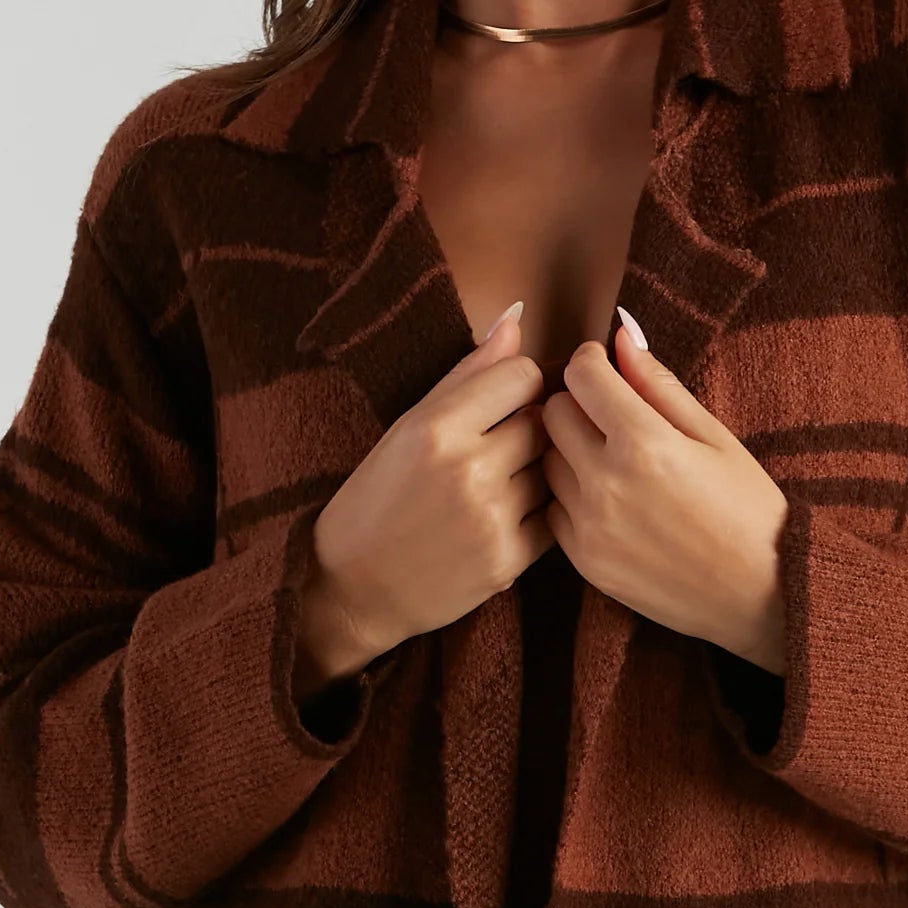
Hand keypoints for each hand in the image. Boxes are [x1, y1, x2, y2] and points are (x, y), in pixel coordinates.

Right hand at [294, 306, 552, 697]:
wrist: (354, 587)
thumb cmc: (377, 499)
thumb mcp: (407, 427)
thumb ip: (466, 375)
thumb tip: (515, 320)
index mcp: (436, 426)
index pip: (522, 376)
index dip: (517, 388)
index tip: (502, 405)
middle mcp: (466, 469)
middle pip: (542, 423)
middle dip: (528, 431)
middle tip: (498, 452)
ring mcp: (490, 518)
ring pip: (552, 470)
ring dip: (535, 475)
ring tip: (497, 488)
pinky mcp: (506, 561)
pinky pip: (553, 519)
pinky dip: (536, 517)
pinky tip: (504, 520)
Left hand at [539, 318, 787, 671]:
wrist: (761, 597)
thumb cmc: (750, 511)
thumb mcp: (715, 437)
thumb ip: (659, 384)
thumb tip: (620, 335)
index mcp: (643, 442)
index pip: (580, 375)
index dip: (591, 362)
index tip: (606, 370)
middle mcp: (606, 483)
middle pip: (553, 414)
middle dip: (577, 404)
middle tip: (608, 415)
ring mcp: (590, 527)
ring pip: (547, 463)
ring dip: (570, 452)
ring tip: (612, 462)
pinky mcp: (585, 563)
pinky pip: (555, 510)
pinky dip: (573, 499)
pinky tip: (611, 503)